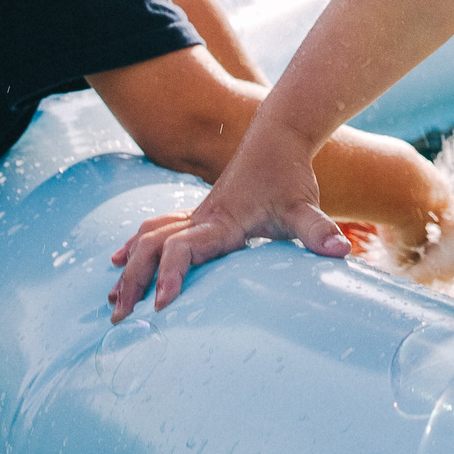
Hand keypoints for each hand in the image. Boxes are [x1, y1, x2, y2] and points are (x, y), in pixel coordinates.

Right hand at [104, 140, 341, 320]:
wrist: (278, 137)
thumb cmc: (290, 175)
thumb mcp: (305, 206)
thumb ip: (318, 230)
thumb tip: (341, 252)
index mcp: (221, 222)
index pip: (182, 249)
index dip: (170, 275)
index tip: (161, 306)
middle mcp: (201, 218)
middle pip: (152, 246)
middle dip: (133, 281)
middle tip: (118, 317)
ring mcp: (197, 214)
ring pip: (148, 237)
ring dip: (129, 267)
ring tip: (112, 297)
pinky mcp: (199, 213)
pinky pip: (156, 227)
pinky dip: (135, 244)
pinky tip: (120, 260)